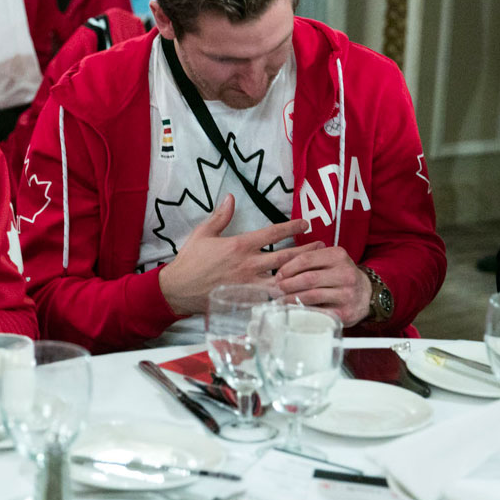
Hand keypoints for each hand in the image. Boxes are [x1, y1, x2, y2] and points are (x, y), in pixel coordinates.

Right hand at [158, 194, 317, 316]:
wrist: (178, 289)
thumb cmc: (190, 261)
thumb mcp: (203, 233)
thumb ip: (220, 216)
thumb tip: (230, 198)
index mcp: (240, 245)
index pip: (272, 233)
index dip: (292, 227)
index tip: (305, 224)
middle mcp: (249, 264)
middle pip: (286, 257)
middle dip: (306, 251)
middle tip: (321, 247)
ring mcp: (249, 284)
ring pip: (283, 280)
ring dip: (301, 275)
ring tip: (316, 271)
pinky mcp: (246, 300)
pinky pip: (272, 300)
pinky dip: (287, 297)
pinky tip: (300, 296)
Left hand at [273, 247, 372, 325]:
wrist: (366, 294)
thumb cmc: (341, 276)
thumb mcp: (330, 260)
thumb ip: (309, 259)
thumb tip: (281, 269)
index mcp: (338, 256)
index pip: (306, 259)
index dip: (288, 267)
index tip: (278, 275)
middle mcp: (345, 273)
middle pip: (308, 278)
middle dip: (288, 284)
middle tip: (277, 288)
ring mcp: (346, 294)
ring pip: (312, 295)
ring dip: (292, 298)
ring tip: (282, 299)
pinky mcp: (344, 312)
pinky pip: (319, 311)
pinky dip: (303, 311)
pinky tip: (294, 310)